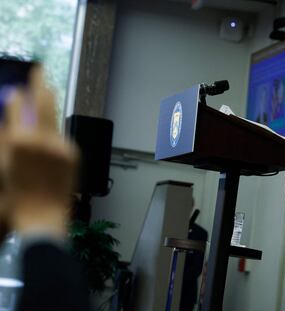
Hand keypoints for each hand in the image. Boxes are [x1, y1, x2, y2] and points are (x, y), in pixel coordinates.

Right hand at [0, 65, 77, 238]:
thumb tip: (8, 119)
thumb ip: (6, 138)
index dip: (17, 96)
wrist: (43, 216)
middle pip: (44, 102)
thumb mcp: (3, 164)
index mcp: (19, 140)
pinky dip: (55, 133)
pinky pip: (62, 137)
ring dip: (50, 106)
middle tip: (41, 71)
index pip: (18, 106)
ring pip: (56, 118)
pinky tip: (50, 132)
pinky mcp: (74, 154)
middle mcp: (43, 139)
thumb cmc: (17, 195)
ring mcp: (62, 145)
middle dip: (41, 84)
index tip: (18, 89)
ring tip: (47, 91)